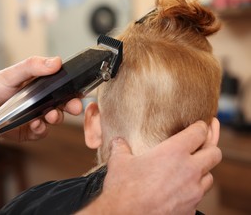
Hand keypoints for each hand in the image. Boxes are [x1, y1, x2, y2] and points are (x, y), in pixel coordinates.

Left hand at [0, 56, 82, 141]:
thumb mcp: (10, 74)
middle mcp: (38, 100)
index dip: (72, 88)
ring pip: (54, 118)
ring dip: (57, 117)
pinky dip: (41, 129)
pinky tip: (36, 124)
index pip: (61, 85)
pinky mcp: (26, 131)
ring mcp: (33, 116)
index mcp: (37, 84)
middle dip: (72, 106)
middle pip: (63, 103)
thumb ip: (33, 67)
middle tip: (75, 107)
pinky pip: (41, 132)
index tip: (80, 90)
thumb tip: (57, 61)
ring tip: (51, 116)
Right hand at [78, 119, 221, 213]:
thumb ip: (121, 148)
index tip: (198, 125)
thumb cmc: (123, 188)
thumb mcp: (119, 162)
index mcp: (174, 152)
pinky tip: (178, 190)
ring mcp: (193, 192)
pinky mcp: (190, 209)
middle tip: (200, 147)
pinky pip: (198, 197)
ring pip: (209, 177)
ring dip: (202, 172)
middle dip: (209, 148)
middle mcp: (189, 170)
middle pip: (215, 153)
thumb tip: (118, 142)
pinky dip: (191, 192)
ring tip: (189, 171)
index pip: (199, 133)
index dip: (200, 127)